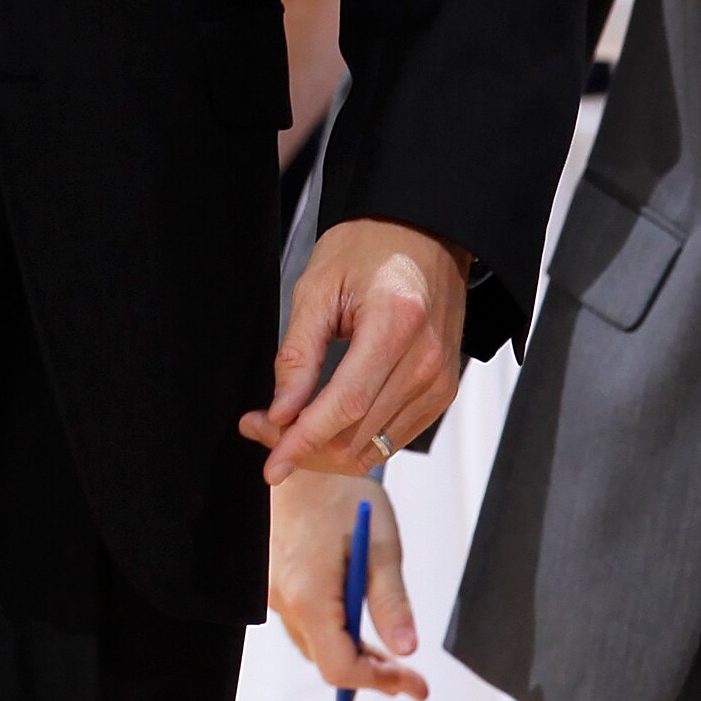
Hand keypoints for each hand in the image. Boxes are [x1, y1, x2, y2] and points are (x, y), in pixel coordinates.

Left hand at [242, 219, 468, 483]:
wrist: (424, 234)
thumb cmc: (369, 247)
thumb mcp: (317, 286)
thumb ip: (297, 355)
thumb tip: (281, 414)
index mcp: (396, 325)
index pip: (345, 406)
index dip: (303, 442)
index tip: (271, 466)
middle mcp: (426, 361)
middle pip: (356, 436)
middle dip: (301, 446)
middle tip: (259, 425)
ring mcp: (439, 381)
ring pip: (371, 448)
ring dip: (323, 449)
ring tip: (285, 423)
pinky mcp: (441, 392)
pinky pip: (389, 439)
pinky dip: (350, 441)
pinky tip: (321, 422)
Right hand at [268, 466, 426, 700]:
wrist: (304, 454)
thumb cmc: (345, 493)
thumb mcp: (379, 545)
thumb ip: (391, 602)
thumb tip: (408, 650)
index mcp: (309, 596)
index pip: (340, 668)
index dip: (379, 683)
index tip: (415, 685)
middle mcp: (282, 600)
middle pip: (325, 661)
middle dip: (370, 673)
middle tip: (409, 674)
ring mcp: (271, 591)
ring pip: (313, 644)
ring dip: (351, 654)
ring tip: (390, 653)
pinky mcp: (271, 580)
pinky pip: (302, 622)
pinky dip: (332, 632)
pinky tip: (357, 621)